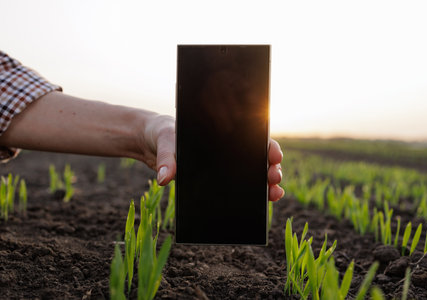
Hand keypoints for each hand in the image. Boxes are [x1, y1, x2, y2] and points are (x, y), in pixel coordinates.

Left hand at [142, 115, 283, 200]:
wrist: (150, 142)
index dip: (268, 147)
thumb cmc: (162, 133)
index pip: (253, 139)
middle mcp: (227, 151)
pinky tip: (256, 207)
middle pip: (257, 160)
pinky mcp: (212, 180)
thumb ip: (166, 158)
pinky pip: (234, 189)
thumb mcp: (164, 140)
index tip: (274, 156)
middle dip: (271, 169)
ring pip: (251, 176)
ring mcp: (222, 167)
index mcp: (222, 135)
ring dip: (265, 186)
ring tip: (273, 195)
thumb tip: (165, 178)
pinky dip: (248, 197)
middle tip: (274, 178)